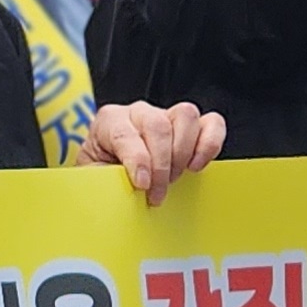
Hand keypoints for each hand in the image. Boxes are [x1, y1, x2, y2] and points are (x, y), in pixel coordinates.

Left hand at [71, 98, 227, 202]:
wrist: (112, 176)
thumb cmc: (103, 175)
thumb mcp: (94, 178)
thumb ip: (103, 179)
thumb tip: (119, 188)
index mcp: (110, 120)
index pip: (125, 134)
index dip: (137, 161)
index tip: (142, 185)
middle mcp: (139, 112)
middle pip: (158, 125)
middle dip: (161, 165)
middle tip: (156, 193)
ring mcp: (167, 116)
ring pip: (186, 117)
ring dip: (182, 154)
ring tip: (173, 179)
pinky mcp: (192, 126)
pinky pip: (212, 123)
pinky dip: (209, 144)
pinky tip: (196, 167)